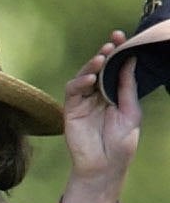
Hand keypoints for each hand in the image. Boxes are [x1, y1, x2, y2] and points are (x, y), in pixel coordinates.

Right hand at [62, 33, 143, 202]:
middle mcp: (98, 95)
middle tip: (112, 43)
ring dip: (91, 65)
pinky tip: (90, 78)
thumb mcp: (131, 110)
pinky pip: (72, 92)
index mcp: (114, 93)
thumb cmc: (121, 143)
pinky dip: (80, 82)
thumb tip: (129, 60)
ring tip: (101, 58)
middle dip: (104, 53)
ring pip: (83, 76)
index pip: (114, 68)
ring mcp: (83, 102)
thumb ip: (127, 86)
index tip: (121, 36)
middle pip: (98, 68)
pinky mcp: (71, 111)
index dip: (117, 52)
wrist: (105, 166)